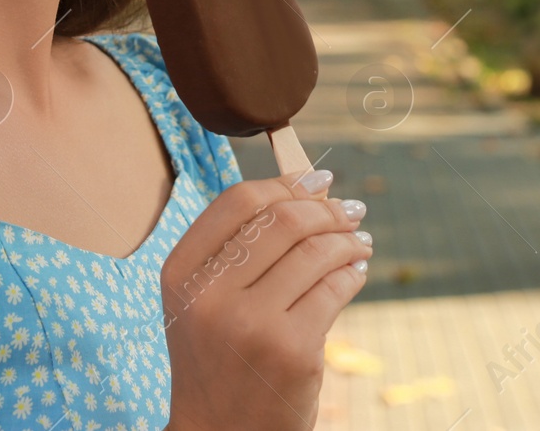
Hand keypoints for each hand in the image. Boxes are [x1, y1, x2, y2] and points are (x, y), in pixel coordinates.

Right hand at [161, 169, 370, 429]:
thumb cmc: (218, 360)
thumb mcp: (202, 301)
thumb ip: (235, 248)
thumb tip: (307, 189)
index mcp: (180, 272)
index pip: (238, 201)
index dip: (285, 183)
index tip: (316, 180)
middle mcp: (210, 295)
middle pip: (282, 220)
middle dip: (326, 209)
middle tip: (350, 211)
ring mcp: (252, 323)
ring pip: (315, 253)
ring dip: (348, 240)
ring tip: (359, 243)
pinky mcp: (292, 350)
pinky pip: (334, 290)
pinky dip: (353, 273)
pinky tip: (357, 271)